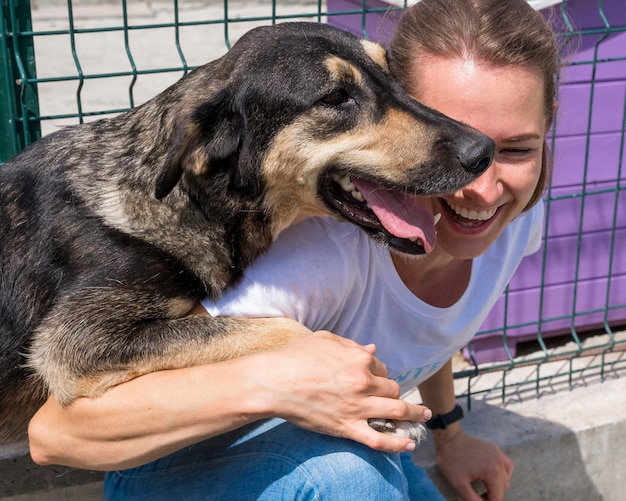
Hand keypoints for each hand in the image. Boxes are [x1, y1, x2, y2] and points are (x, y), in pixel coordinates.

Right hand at [257, 330, 430, 453]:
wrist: (274, 382)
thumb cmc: (296, 357)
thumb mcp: (326, 340)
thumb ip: (352, 345)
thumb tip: (373, 350)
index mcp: (359, 359)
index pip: (382, 368)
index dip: (380, 374)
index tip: (374, 379)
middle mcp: (364, 382)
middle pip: (392, 389)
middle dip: (393, 392)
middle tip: (391, 397)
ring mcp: (358, 407)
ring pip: (396, 412)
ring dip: (414, 415)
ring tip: (424, 417)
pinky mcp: (348, 428)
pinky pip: (379, 439)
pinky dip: (398, 443)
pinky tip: (410, 444)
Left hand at [432, 427, 513, 500]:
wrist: (448, 439)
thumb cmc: (451, 461)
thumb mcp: (459, 484)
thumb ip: (473, 500)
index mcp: (492, 472)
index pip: (497, 497)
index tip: (476, 499)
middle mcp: (499, 463)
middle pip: (503, 488)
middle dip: (492, 494)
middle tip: (479, 494)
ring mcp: (499, 454)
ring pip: (506, 478)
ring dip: (498, 485)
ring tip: (484, 485)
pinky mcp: (496, 449)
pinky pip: (507, 465)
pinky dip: (503, 473)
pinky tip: (493, 475)